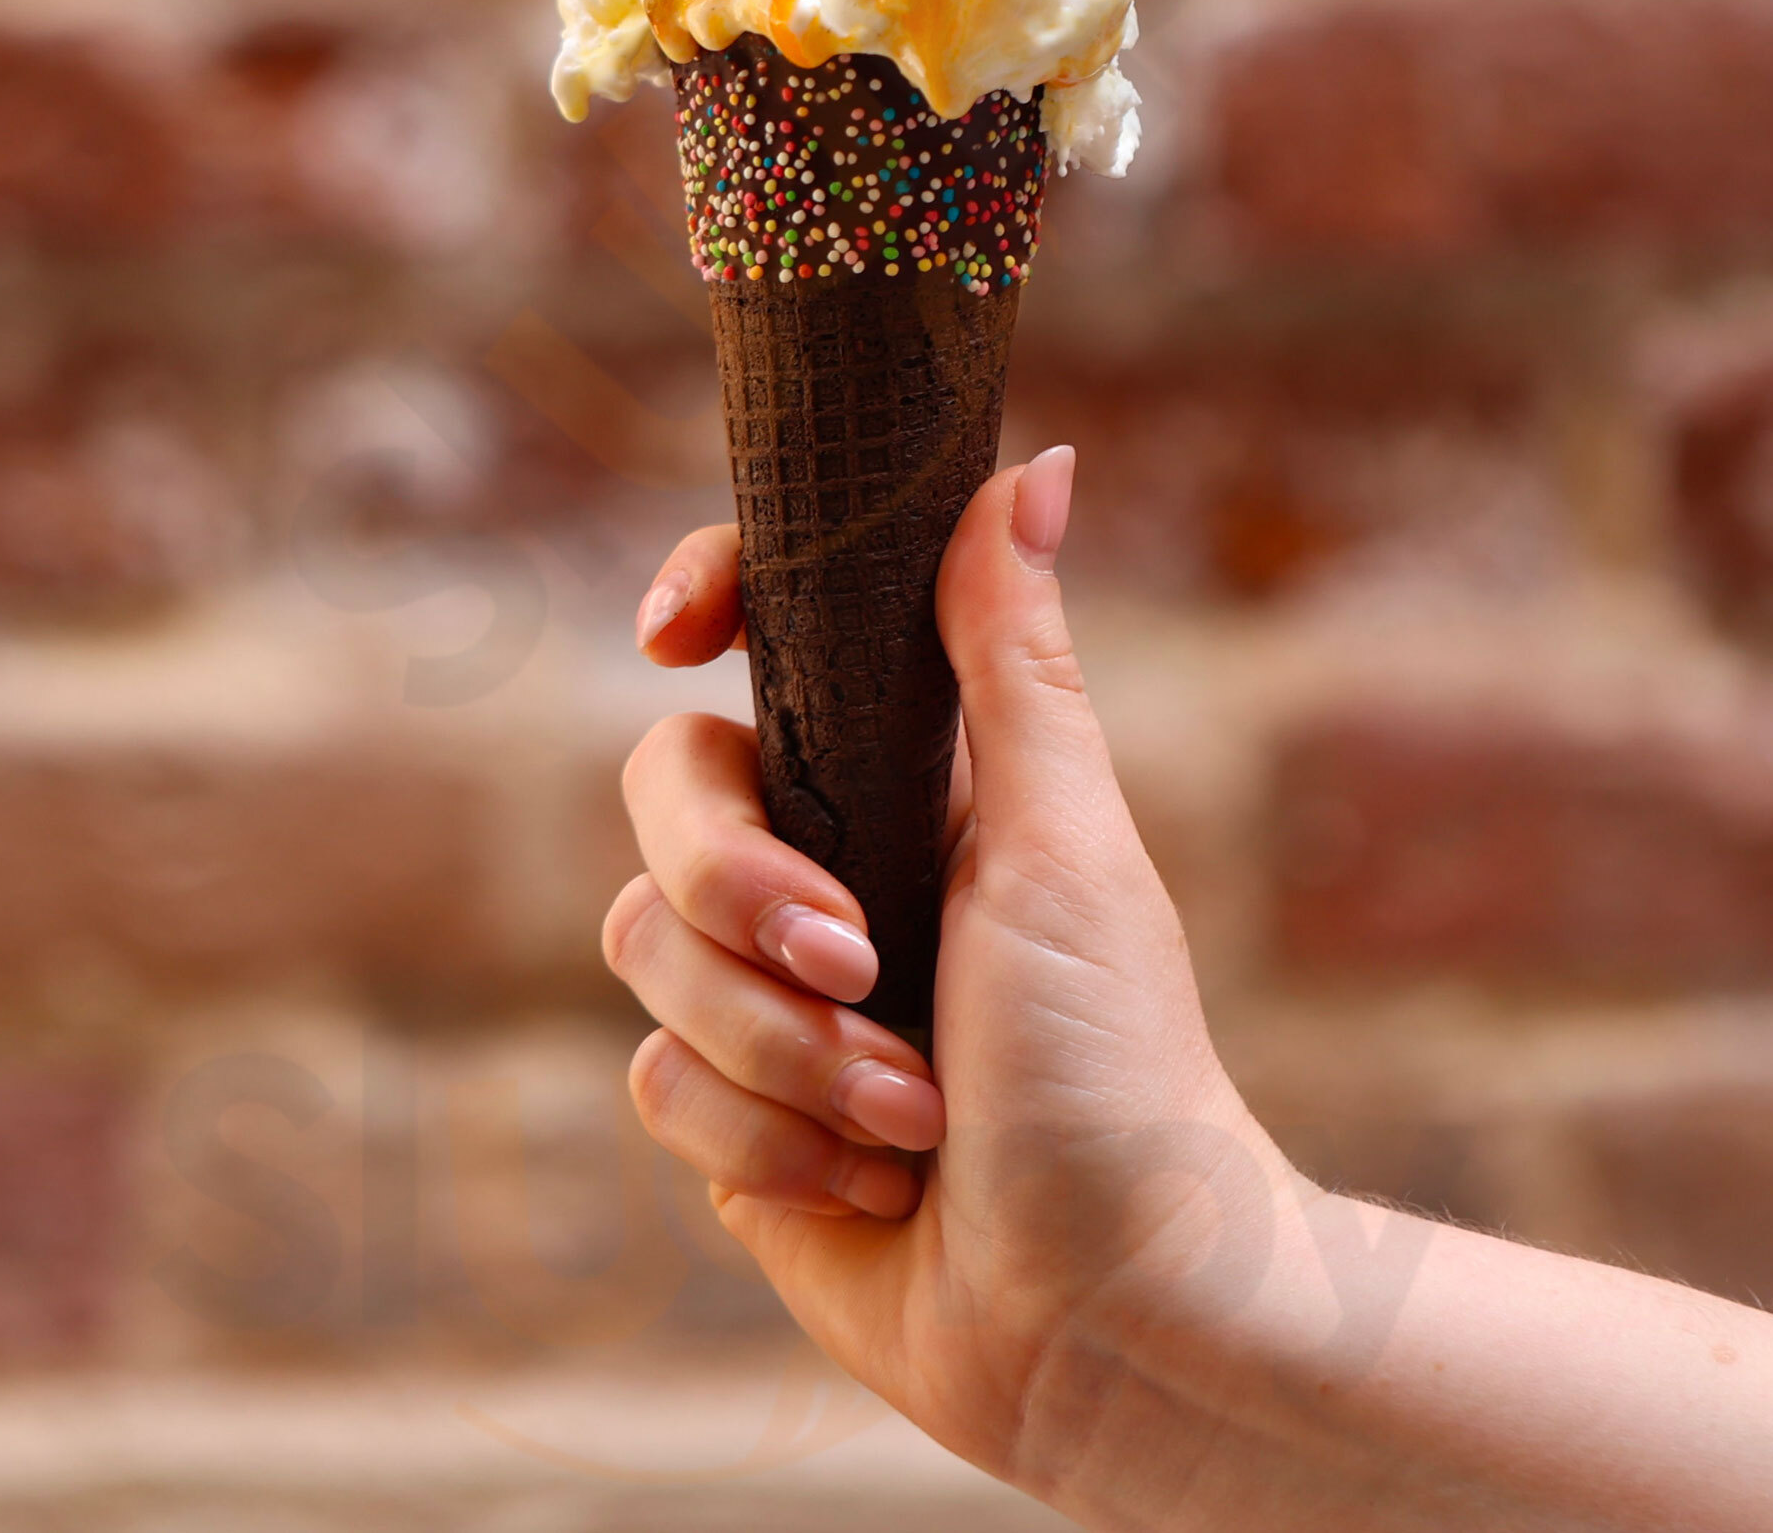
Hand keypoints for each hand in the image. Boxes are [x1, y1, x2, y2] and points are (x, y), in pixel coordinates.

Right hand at [608, 447, 1294, 1491]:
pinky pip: (659, 1088)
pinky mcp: (732, 1127)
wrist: (1108, 1310)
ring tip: (913, 1111)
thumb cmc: (1123, 1072)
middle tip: (856, 957)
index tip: (672, 633)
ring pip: (650, 954)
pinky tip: (877, 1180)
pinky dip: (772, 1140)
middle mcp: (826, 873)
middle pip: (665, 796)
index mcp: (907, 781)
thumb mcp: (1064, 844)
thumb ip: (1013, 660)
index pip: (762, 646)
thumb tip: (1036, 463)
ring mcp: (768, 1002)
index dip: (702, 603)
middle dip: (741, 887)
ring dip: (786, 1048)